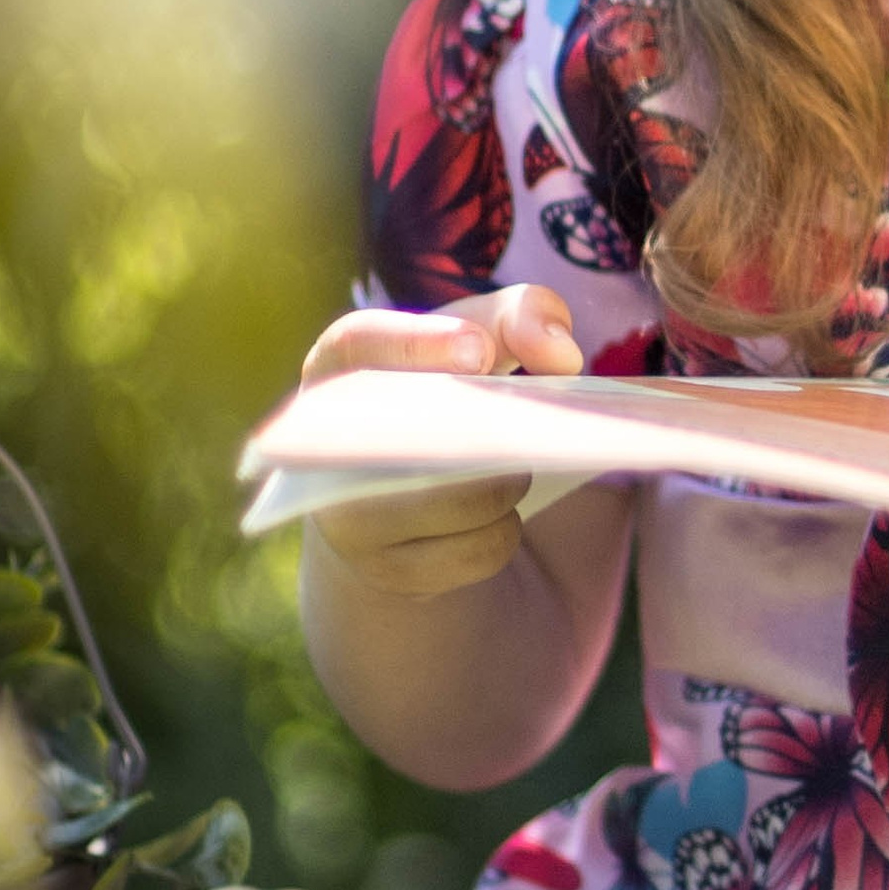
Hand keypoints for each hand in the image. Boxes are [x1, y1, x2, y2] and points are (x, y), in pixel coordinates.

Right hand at [300, 285, 582, 599]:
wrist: (411, 491)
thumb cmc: (448, 391)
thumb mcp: (481, 337)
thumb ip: (523, 316)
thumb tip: (561, 354)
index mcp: (337, 370)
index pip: (356, 344)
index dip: (415, 344)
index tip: (480, 353)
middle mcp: (327, 446)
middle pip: (413, 439)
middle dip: (483, 432)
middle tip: (525, 425)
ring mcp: (350, 520)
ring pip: (460, 502)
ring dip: (507, 481)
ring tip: (509, 463)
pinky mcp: (390, 573)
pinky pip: (479, 551)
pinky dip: (505, 528)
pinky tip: (494, 512)